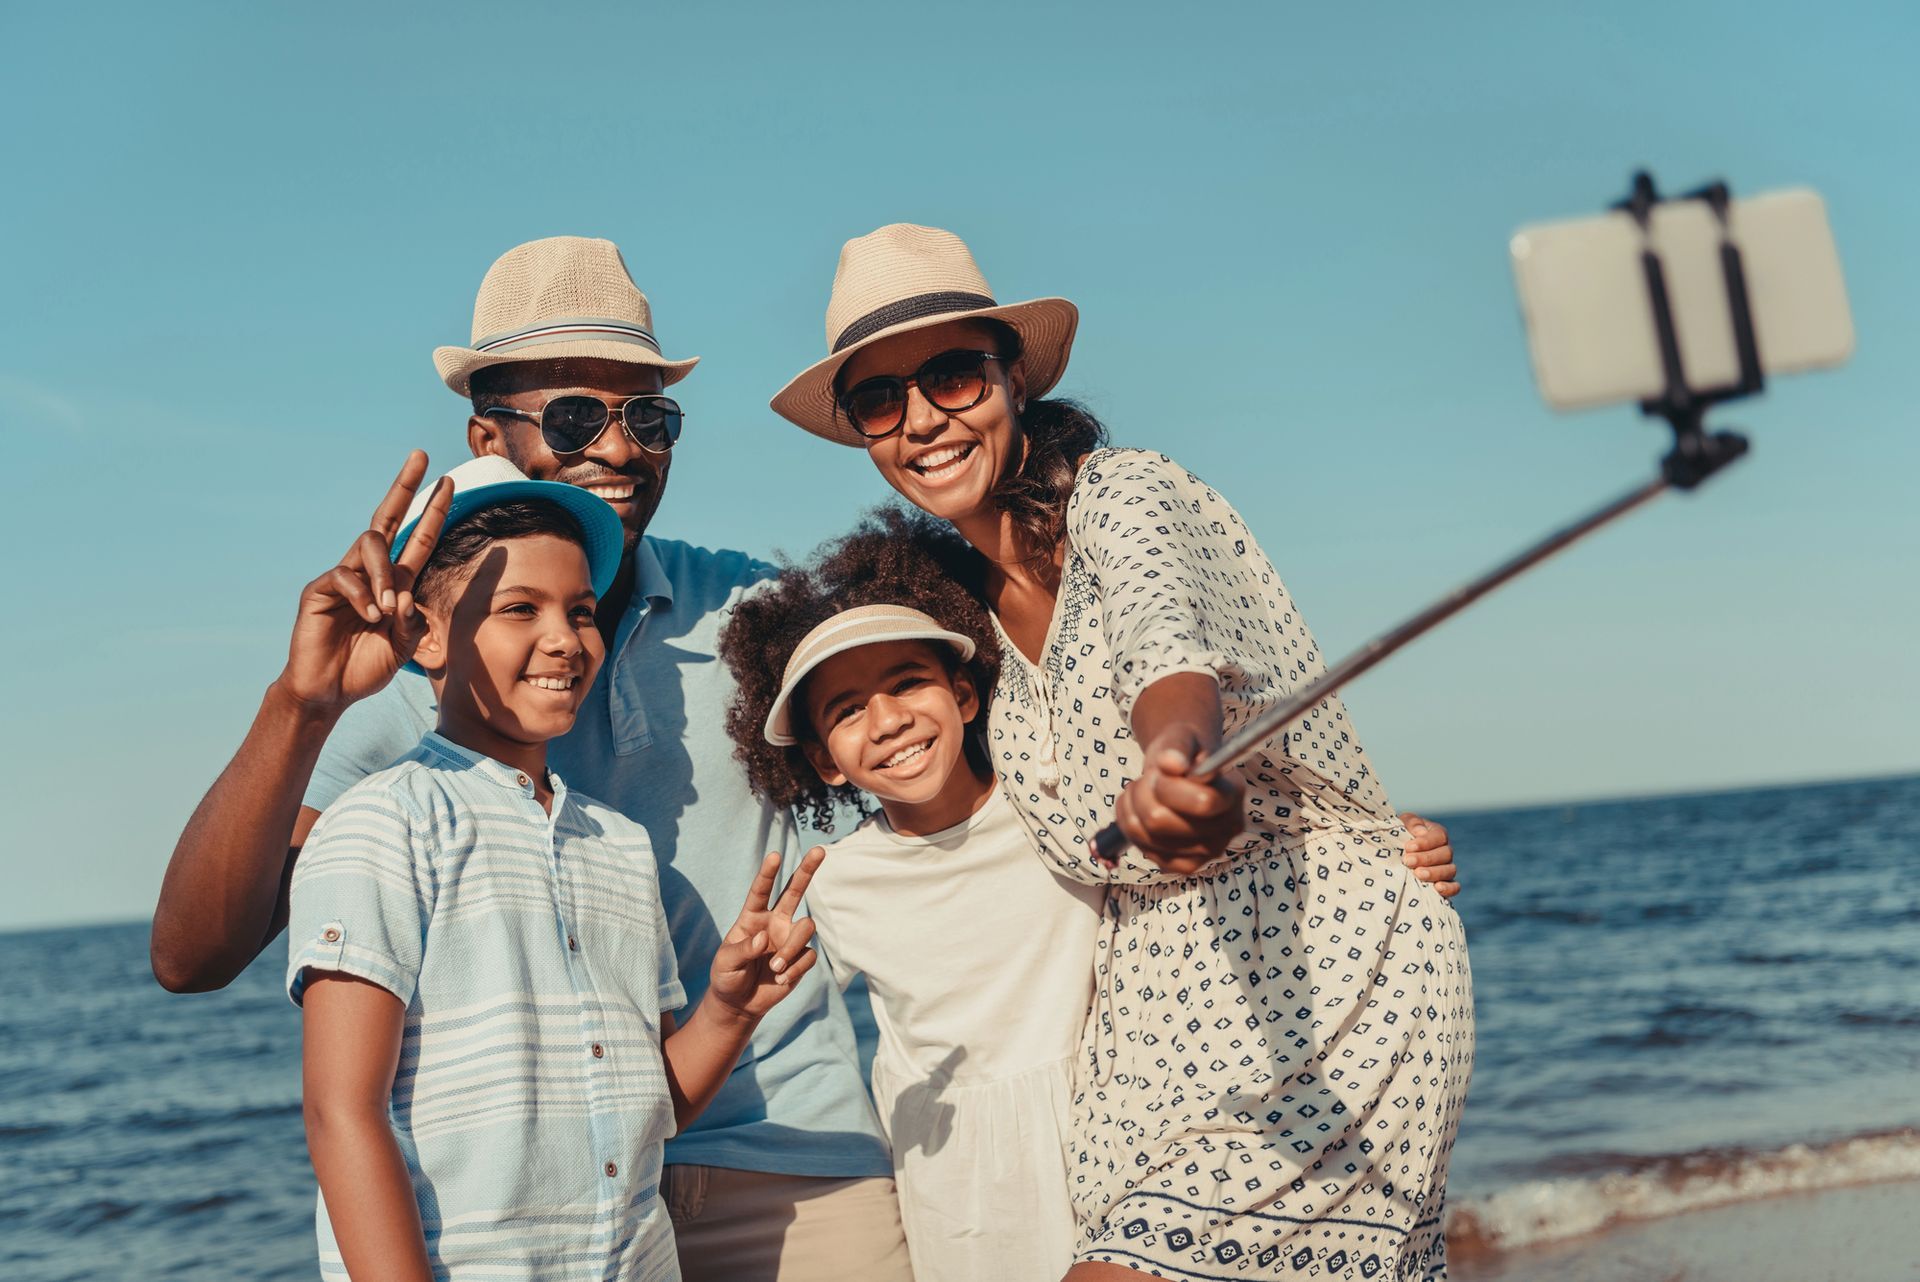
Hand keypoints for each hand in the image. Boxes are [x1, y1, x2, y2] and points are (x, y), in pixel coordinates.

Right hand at [277, 452, 452, 715]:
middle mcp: (369, 572)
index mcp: (394, 582)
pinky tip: (369, 618)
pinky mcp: (320, 590)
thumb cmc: (366, 667)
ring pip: (369, 545)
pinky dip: (363, 597)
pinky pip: (345, 577)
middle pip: (387, 518)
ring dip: (384, 574)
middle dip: (404, 485)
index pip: (417, 539)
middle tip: (421, 455)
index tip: (450, 482)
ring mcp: (343, 577)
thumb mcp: (404, 645)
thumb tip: (408, 595)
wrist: (330, 692)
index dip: (434, 511)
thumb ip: (413, 620)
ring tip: (387, 610)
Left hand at [708, 848, 824, 1019]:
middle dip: (807, 870)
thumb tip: (763, 939)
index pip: (761, 891)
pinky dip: (795, 969)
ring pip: (806, 928)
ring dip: (792, 948)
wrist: (739, 1003)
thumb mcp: (725, 963)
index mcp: (752, 917)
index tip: (775, 856)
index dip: (768, 873)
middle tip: (820, 850)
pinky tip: (780, 981)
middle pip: (795, 891)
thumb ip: (743, 949)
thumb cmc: (727, 976)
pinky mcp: (801, 959)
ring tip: (775, 968)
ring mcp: (789, 939)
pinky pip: (808, 956)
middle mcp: (774, 922)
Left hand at [1113, 724, 1246, 874]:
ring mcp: (1208, 851)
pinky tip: (1138, 810)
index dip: (1169, 787)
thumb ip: (1177, 746)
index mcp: (1233, 792)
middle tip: (1148, 778)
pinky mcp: (1186, 865)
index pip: (1202, 803)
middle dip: (1143, 793)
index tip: (1162, 770)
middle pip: (1161, 821)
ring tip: (1141, 790)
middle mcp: (1228, 827)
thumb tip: (1172, 764)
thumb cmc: (1182, 753)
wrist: (1182, 771)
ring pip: (1147, 836)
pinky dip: (1131, 826)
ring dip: (1133, 808)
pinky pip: (1145, 850)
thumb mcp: (1180, 737)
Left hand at [1399, 811, 1459, 897]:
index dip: (1425, 842)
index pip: (1439, 836)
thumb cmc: (1399, 834)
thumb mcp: (1402, 823)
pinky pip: (1454, 887)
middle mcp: (1445, 850)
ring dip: (1434, 873)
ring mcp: (1446, 867)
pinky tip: (1437, 888)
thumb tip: (1421, 831)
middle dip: (1426, 858)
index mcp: (1437, 833)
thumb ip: (1412, 822)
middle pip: (1446, 854)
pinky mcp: (1445, 883)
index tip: (1408, 847)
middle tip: (1407, 861)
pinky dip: (1449, 888)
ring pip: (1450, 870)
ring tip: (1417, 874)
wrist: (1394, 852)